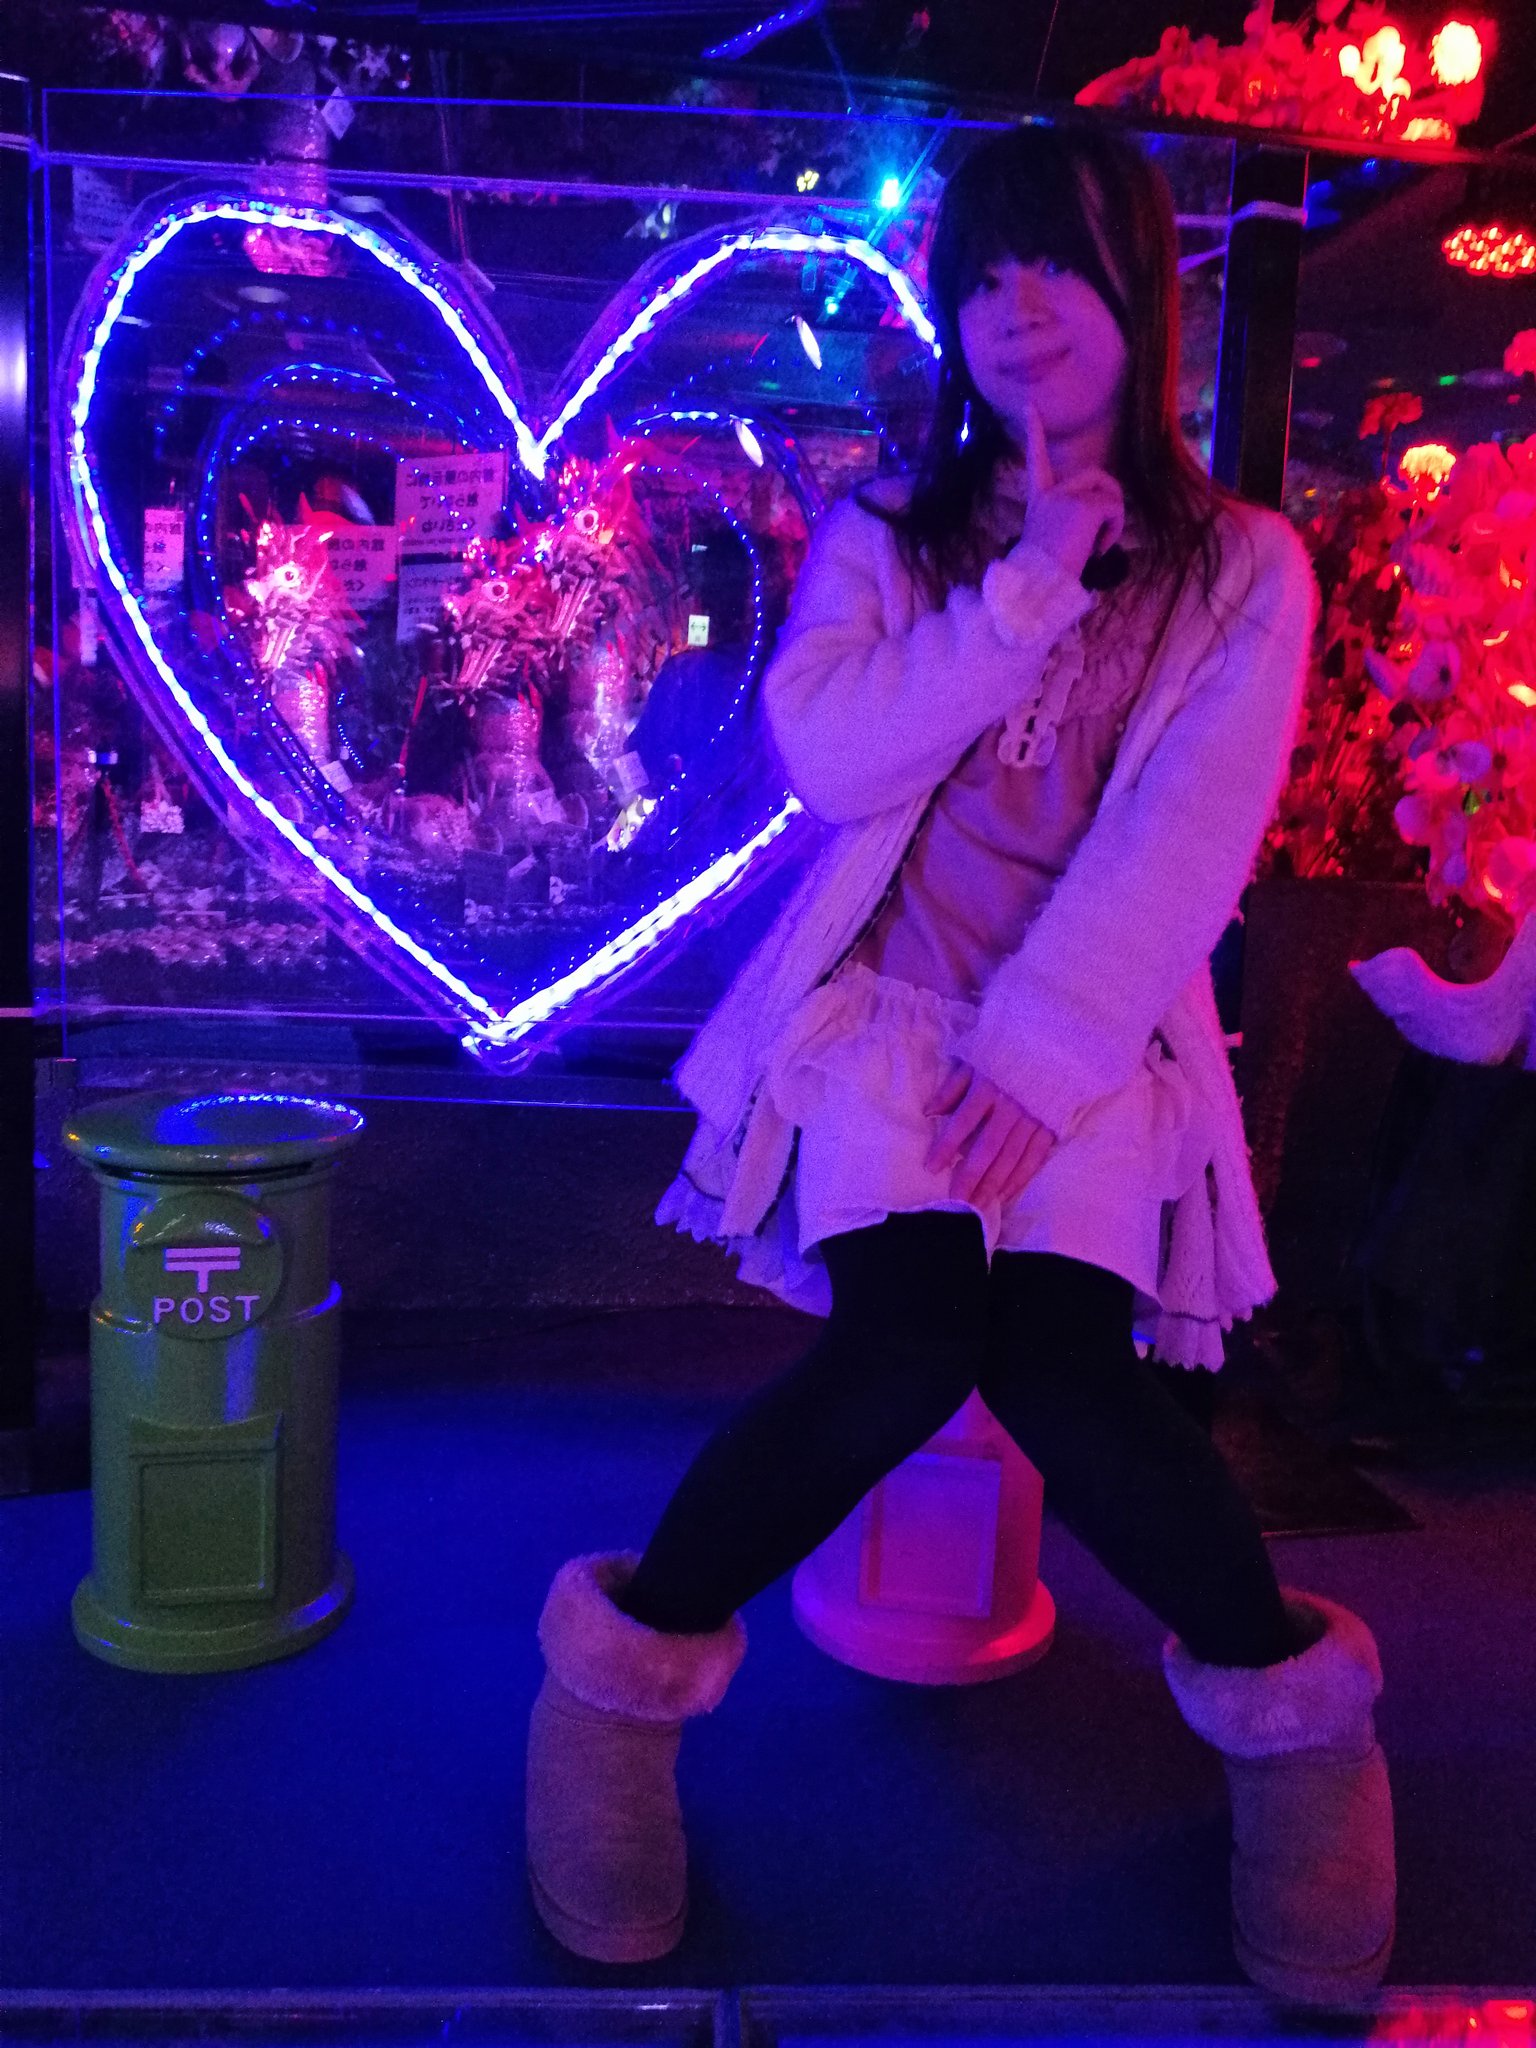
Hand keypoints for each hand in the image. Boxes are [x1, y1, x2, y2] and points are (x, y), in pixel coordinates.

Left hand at [923, 1059, 1057, 1207]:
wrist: (1056, 1040)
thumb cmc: (1008, 1049)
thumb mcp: (976, 1057)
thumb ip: (953, 1087)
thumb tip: (929, 1112)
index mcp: (989, 1086)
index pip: (963, 1122)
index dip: (946, 1146)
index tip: (931, 1167)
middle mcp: (1011, 1106)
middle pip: (988, 1147)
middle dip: (971, 1176)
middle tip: (957, 1201)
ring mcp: (1033, 1118)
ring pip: (1012, 1157)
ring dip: (994, 1184)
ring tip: (978, 1205)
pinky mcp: (1050, 1125)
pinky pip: (1035, 1157)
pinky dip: (1021, 1178)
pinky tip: (1007, 1194)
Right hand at [1016, 401, 1124, 583]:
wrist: (1037, 584)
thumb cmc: (1044, 573)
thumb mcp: (1052, 541)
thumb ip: (1068, 523)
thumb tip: (1096, 530)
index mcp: (1038, 500)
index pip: (1036, 460)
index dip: (1034, 433)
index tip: (1031, 407)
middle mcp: (1050, 493)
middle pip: (1095, 474)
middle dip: (1111, 497)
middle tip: (1106, 531)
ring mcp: (1066, 496)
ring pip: (1109, 494)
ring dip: (1113, 520)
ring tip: (1097, 547)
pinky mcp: (1084, 506)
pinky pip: (1115, 509)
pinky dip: (1114, 531)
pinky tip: (1097, 550)